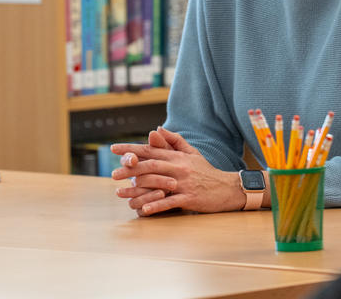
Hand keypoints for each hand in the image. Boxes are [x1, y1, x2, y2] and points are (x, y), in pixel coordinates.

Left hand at [111, 127, 245, 215]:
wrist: (227, 188)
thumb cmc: (206, 171)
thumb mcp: (192, 153)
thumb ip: (174, 141)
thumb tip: (157, 130)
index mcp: (177, 157)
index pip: (151, 150)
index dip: (132, 149)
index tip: (114, 149)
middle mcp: (179, 168)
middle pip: (150, 165)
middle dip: (129, 169)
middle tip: (113, 174)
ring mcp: (184, 183)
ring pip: (157, 183)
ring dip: (137, 188)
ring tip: (121, 193)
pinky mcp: (190, 198)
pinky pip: (170, 202)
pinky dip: (156, 205)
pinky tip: (143, 210)